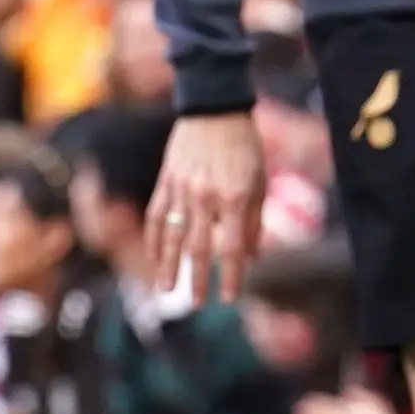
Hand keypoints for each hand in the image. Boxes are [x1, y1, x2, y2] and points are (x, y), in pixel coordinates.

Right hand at [143, 110, 262, 300]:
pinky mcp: (166, 180)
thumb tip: (252, 257)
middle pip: (199, 248)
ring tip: (166, 290)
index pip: (232, 248)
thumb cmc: (244, 146)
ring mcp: (182, 189)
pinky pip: (157, 215)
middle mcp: (206, 197)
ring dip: (169, 266)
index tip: (229, 300)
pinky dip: (155, 239)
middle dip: (198, 280)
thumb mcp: (259, 181)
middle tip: (197, 305)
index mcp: (234, 197)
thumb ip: (254, 221)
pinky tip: (155, 257)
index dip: (231, 277)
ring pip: (173, 236)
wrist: (214, 108)